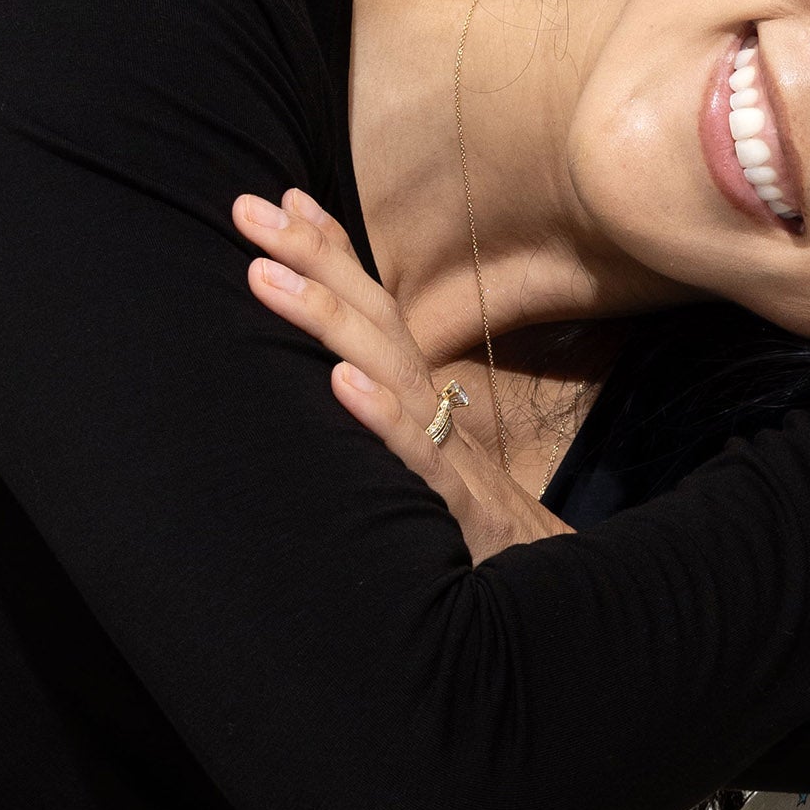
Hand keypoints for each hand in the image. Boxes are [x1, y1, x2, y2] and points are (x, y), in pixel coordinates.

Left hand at [234, 188, 570, 560]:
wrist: (563, 609)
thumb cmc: (493, 546)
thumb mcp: (436, 480)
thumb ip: (400, 434)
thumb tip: (347, 385)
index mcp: (428, 410)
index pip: (379, 316)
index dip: (336, 256)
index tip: (283, 200)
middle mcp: (440, 420)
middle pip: (379, 323)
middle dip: (315, 259)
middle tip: (246, 209)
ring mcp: (453, 463)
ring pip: (393, 374)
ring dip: (328, 319)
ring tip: (265, 276)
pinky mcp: (463, 515)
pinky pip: (422, 461)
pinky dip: (384, 419)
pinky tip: (343, 386)